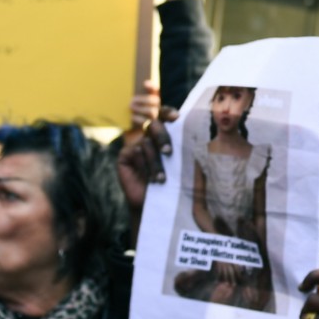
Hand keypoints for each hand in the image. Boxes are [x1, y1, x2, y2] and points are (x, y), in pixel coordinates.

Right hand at [116, 85, 176, 213]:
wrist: (158, 205)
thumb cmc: (176, 183)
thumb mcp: (185, 163)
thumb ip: (186, 145)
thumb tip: (194, 127)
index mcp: (165, 134)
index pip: (164, 117)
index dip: (168, 113)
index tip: (176, 117)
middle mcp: (149, 136)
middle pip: (154, 125)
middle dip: (162, 137)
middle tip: (168, 152)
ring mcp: (136, 144)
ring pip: (146, 143)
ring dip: (155, 162)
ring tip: (162, 179)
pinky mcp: (124, 155)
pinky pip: (135, 152)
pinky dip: (144, 165)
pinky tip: (150, 180)